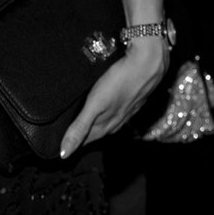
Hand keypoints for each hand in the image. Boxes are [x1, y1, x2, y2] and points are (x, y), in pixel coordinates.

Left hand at [59, 37, 169, 157]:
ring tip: (93, 125)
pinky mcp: (138, 94)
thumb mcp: (95, 104)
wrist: (150, 61)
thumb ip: (80, 127)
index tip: (63, 149)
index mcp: (109, 121)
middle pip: (101, 131)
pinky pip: (124, 109)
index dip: (75, 144)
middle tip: (74, 138)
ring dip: (103, 125)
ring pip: (114, 120)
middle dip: (88, 136)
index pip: (88, 138)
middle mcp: (120, 117)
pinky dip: (116, 111)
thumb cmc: (121, 80)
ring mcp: (131, 105)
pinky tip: (117, 105)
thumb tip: (65, 153)